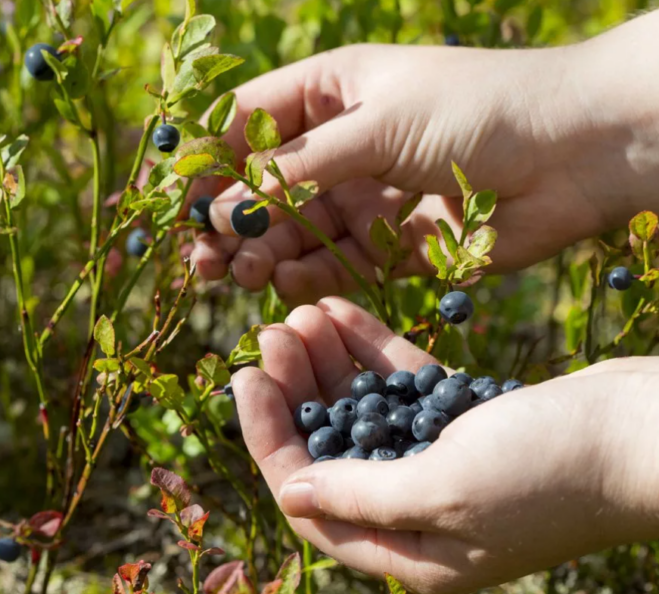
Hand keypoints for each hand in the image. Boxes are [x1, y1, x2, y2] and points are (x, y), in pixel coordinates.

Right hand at [191, 13, 658, 305]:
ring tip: (236, 271)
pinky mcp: (390, 245)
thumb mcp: (375, 123)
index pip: (247, 123)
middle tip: (202, 255)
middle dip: (228, 219)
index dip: (208, 161)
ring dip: (259, 251)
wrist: (574, 153)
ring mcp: (363, 196)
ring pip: (292, 231)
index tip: (177, 200)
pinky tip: (282, 279)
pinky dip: (306, 274)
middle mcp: (340, 145)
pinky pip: (334, 263)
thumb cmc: (475, 108)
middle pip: (260, 186)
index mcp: (331, 91)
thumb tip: (228, 201)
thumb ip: (299, 166)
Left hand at [231, 297, 658, 593]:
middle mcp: (419, 510)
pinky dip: (372, 350)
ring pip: (363, 409)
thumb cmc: (549, 469)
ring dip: (330, 363)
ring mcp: (443, 462)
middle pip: (331, 448)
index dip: (268, 438)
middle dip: (297, 390)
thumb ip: (361, 495)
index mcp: (409, 550)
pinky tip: (340, 311)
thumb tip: (291, 493)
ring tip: (301, 311)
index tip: (244, 377)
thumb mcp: (443, 488)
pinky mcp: (465, 420)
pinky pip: (401, 384)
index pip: (310, 498)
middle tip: (273, 332)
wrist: (645, 429)